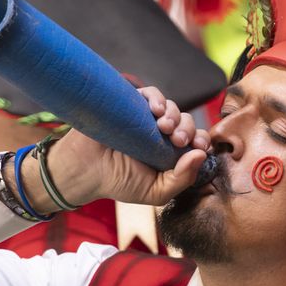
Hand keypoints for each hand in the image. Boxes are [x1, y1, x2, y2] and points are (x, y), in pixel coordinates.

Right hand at [24, 86, 208, 209]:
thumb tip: (200, 154)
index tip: (196, 147)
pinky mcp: (130, 103)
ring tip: (165, 126)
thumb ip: (182, 179)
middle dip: (188, 129)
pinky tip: (155, 109)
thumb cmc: (119, 182)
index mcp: (170, 152)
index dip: (201, 140)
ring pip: (172, 107)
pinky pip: (150, 93)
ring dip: (174, 114)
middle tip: (178, 140)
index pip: (195, 140)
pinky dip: (157, 98)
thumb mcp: (156, 191)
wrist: (85, 171)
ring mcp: (145, 117)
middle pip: (187, 122)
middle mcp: (161, 133)